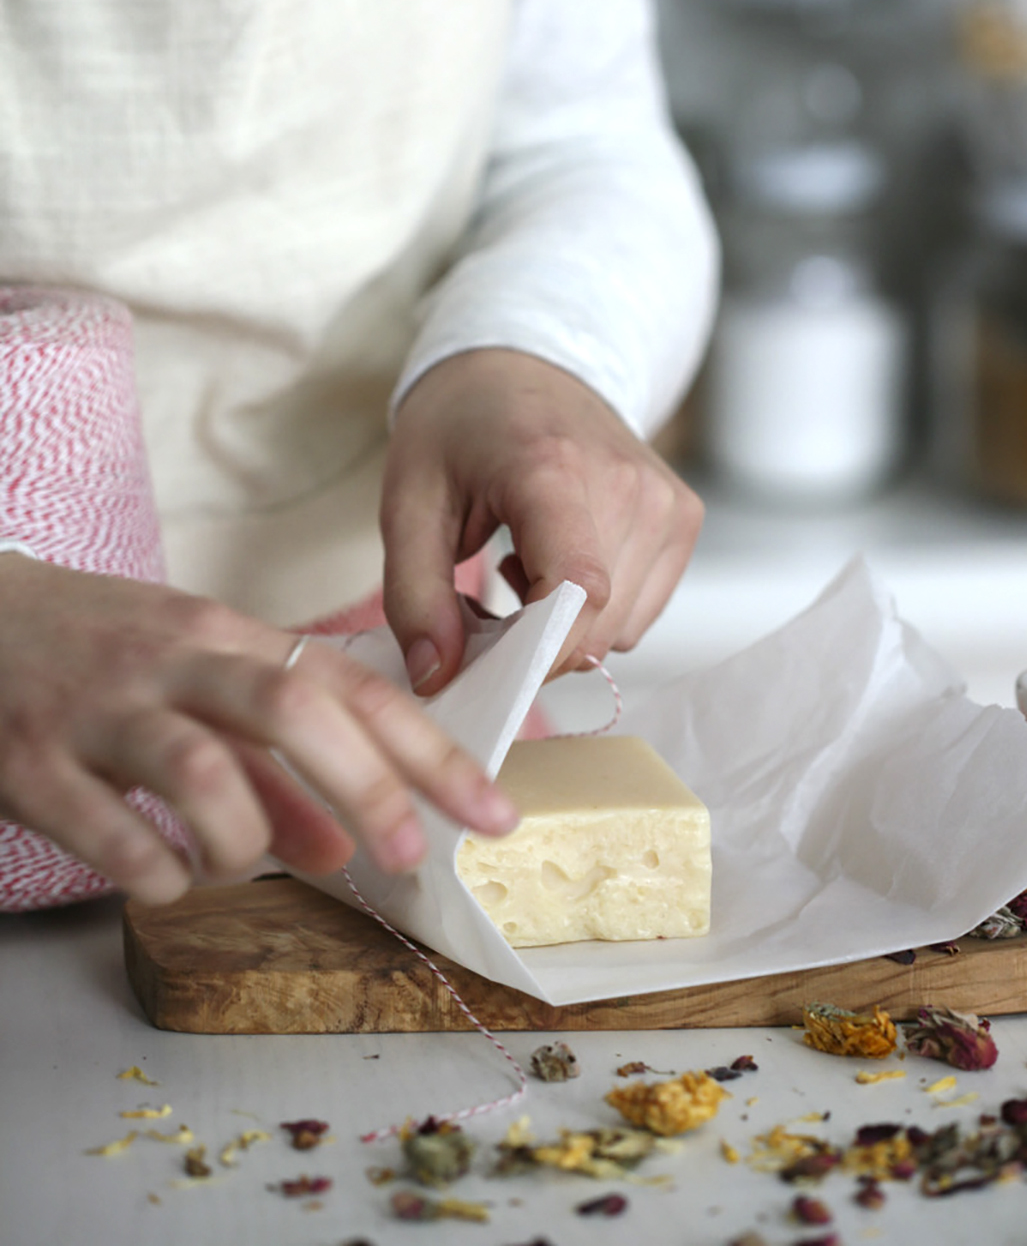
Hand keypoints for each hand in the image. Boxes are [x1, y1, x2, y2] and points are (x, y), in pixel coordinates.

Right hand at [0, 557, 516, 905]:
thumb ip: (271, 769)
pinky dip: (154, 873)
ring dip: (244, 838)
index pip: (351, 685)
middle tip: (404, 854)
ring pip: (201, 769)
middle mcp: (173, 659)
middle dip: (366, 786)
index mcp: (225, 635)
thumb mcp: (195, 688)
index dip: (429, 750)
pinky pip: (109, 831)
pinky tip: (163, 880)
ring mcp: (101, 707)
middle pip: (292, 708)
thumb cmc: (99, 653)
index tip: (492, 811)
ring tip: (238, 863)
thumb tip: (341, 845)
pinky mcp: (31, 760)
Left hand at [381, 349, 703, 695]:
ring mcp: (666, 501)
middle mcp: (627, 483)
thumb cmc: (460, 427)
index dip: (536, 651)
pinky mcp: (684, 517)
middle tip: (480, 612)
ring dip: (563, 630)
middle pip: (596, 624)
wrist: (522, 364)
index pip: (576, 588)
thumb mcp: (407, 503)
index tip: (486, 667)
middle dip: (531, 647)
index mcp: (553, 468)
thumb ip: (415, 596)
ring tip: (520, 571)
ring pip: (619, 630)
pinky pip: (640, 614)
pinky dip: (595, 613)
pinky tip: (556, 563)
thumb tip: (438, 678)